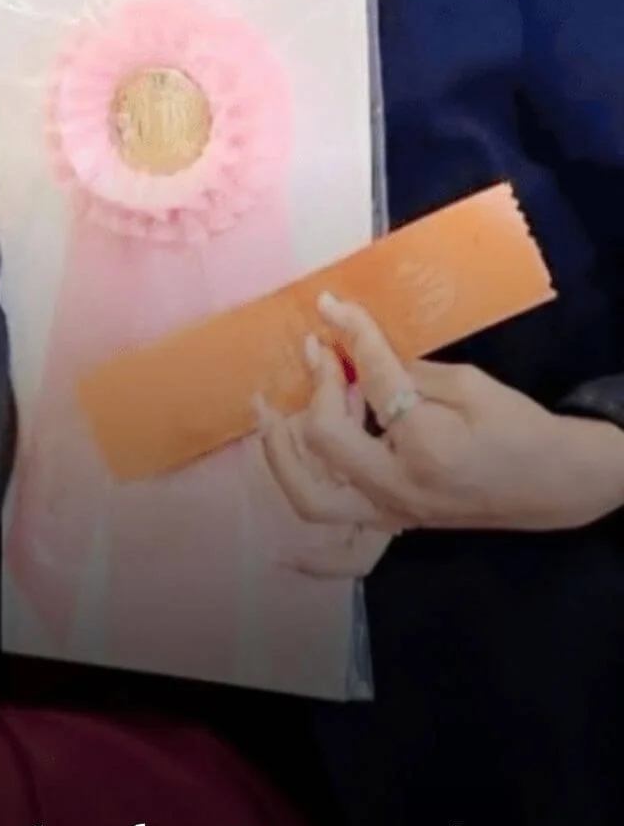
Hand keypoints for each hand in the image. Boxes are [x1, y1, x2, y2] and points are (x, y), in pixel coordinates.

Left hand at [256, 291, 623, 532]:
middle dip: (312, 390)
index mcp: (428, 446)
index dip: (351, 336)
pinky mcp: (386, 520)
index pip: (375, 382)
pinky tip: (298, 436)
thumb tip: (358, 351)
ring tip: (272, 406)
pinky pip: (326, 506)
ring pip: (308, 495)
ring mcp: (389, 512)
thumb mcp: (470, 385)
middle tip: (312, 353)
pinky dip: (301, 472)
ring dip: (282, 448)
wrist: (552, 487)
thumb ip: (408, 372)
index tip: (329, 305)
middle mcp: (399, 487)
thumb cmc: (519, 430)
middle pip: (325, 441)